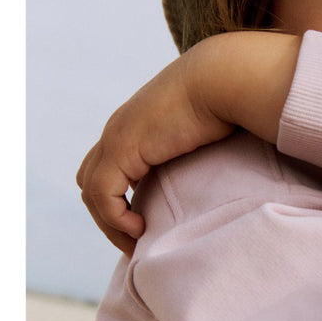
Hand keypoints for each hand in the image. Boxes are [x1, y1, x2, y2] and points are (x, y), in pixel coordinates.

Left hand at [77, 31, 300, 253]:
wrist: (224, 78)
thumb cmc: (230, 102)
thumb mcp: (209, 132)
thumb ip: (202, 151)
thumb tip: (231, 175)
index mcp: (137, 127)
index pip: (109, 169)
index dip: (120, 201)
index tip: (148, 227)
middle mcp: (119, 131)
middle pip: (91, 180)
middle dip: (109, 217)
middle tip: (137, 241)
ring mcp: (116, 138)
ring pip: (90, 192)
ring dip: (110, 224)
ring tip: (138, 242)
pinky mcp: (122, 148)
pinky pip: (101, 194)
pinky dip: (115, 217)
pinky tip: (141, 229)